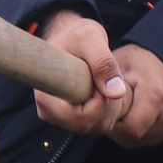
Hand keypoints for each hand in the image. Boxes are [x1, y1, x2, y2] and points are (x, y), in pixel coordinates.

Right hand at [34, 13, 129, 134]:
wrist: (72, 39)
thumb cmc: (77, 35)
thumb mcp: (91, 39)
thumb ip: (103, 63)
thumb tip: (116, 93)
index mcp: (46, 95)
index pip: (76, 119)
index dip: (98, 105)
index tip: (100, 82)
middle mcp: (48, 111)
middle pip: (87, 126)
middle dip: (107, 106)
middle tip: (109, 79)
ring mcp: (60, 117)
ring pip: (95, 127)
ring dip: (110, 107)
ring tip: (106, 81)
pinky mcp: (71, 118)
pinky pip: (97, 125)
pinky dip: (109, 110)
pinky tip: (106, 89)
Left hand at [108, 45, 162, 148]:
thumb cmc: (139, 61)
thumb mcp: (118, 62)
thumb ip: (104, 79)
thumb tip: (94, 99)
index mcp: (156, 94)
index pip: (129, 129)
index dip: (113, 124)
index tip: (106, 112)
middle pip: (135, 136)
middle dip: (119, 128)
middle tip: (113, 110)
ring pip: (141, 140)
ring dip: (128, 130)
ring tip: (126, 109)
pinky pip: (151, 137)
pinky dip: (140, 130)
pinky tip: (137, 113)